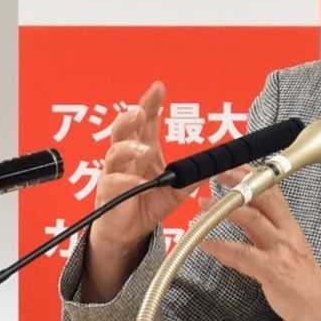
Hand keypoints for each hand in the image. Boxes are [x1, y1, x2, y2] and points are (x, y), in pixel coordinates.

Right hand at [82, 81, 190, 300]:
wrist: (128, 233)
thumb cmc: (146, 206)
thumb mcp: (176, 192)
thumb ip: (190, 178)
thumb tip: (212, 167)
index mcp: (143, 151)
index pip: (146, 121)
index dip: (151, 103)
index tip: (159, 87)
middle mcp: (126, 158)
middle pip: (124, 129)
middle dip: (131, 117)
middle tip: (141, 111)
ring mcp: (115, 173)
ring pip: (115, 151)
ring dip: (129, 147)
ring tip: (144, 150)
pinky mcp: (108, 192)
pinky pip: (112, 181)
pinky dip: (125, 180)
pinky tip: (136, 181)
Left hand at [198, 168, 320, 320]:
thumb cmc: (302, 277)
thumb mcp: (286, 245)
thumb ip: (264, 228)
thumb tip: (240, 213)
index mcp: (289, 224)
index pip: (272, 191)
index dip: (254, 174)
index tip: (235, 164)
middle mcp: (285, 232)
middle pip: (263, 197)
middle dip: (239, 182)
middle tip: (217, 173)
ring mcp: (279, 250)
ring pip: (252, 220)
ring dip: (224, 210)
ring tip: (203, 207)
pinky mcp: (272, 270)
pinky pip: (242, 254)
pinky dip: (220, 247)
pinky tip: (205, 243)